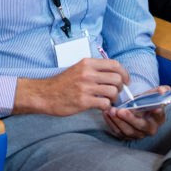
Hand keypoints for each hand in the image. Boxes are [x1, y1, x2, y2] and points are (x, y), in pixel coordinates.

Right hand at [13, 58, 129, 116]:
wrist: (44, 95)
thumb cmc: (62, 84)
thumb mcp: (77, 69)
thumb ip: (94, 69)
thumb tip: (115, 74)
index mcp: (87, 63)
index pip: (114, 65)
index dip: (124, 73)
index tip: (126, 81)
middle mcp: (87, 73)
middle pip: (117, 78)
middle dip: (120, 87)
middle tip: (115, 93)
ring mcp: (85, 87)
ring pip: (113, 91)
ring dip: (114, 98)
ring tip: (108, 100)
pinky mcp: (83, 101)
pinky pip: (105, 104)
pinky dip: (106, 107)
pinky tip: (101, 107)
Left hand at [103, 86, 169, 139]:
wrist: (137, 109)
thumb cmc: (145, 102)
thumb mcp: (153, 94)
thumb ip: (160, 90)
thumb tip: (163, 90)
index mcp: (158, 118)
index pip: (159, 115)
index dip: (157, 111)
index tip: (155, 107)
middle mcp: (150, 129)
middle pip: (141, 126)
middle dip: (130, 119)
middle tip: (120, 111)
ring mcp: (138, 134)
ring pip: (127, 131)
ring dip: (117, 121)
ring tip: (110, 110)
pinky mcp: (127, 136)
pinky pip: (118, 131)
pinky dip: (111, 123)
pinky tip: (106, 113)